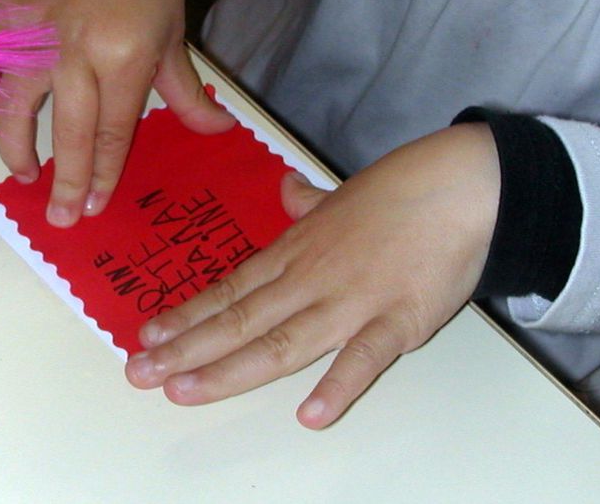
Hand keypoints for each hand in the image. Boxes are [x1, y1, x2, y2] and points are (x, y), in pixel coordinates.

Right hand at [0, 0, 234, 226]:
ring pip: (15, 101)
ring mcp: (36, 32)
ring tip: (22, 171)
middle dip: (65, 180)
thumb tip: (217, 132)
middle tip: (60, 218)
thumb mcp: (173, 35)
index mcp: (124, 57)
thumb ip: (186, 93)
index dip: (102, 174)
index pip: (111, 132)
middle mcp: (77, 51)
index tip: (94, 206)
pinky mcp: (6, 12)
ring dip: (15, 142)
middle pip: (68, 131)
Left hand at [124, 122, 499, 427]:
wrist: (460, 184)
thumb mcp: (339, 193)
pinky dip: (338, 385)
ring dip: (229, 370)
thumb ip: (307, 202)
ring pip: (281, 342)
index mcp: (294, 253)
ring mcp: (350, 301)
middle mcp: (309, 280)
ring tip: (184, 390)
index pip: (229, 289)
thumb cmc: (400, 190)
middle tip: (139, 373)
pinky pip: (364, 357)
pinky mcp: (398, 320)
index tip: (147, 335)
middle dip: (185, 349)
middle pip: (238, 320)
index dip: (187, 315)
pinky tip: (310, 415)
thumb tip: (287, 191)